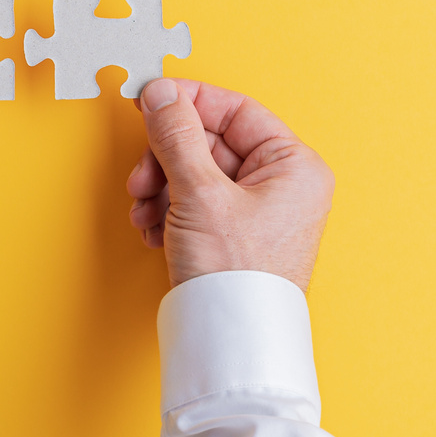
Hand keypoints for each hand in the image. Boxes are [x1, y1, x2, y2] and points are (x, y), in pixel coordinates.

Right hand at [127, 79, 334, 291]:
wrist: (230, 343)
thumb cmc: (235, 275)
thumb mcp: (200, 194)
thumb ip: (176, 136)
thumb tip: (160, 92)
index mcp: (294, 166)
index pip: (236, 110)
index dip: (189, 102)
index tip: (150, 100)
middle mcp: (283, 185)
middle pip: (210, 144)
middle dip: (166, 161)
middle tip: (142, 178)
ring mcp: (259, 212)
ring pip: (197, 174)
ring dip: (161, 189)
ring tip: (147, 213)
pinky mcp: (236, 236)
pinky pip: (196, 204)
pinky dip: (169, 212)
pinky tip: (155, 231)